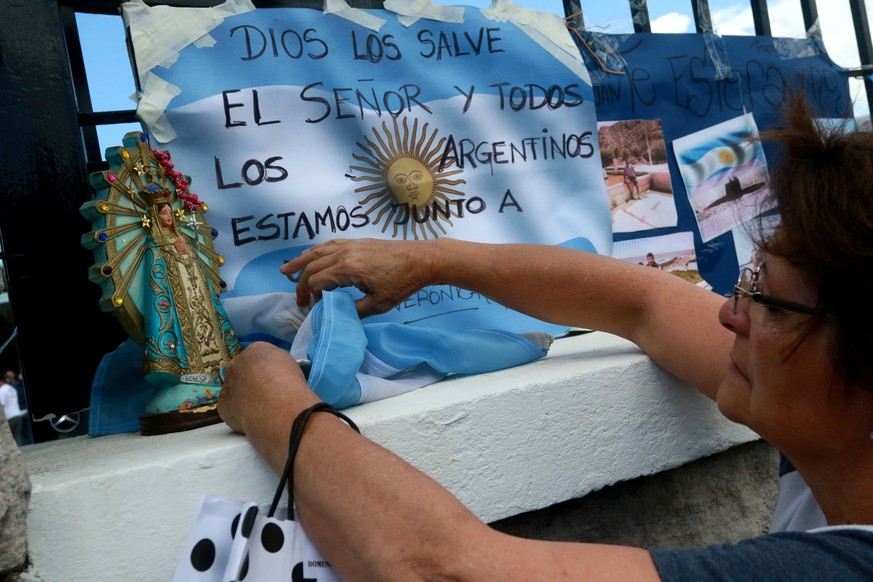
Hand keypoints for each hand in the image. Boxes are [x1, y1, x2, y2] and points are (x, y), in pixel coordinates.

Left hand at [217, 342, 316, 434]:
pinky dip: (239, 413)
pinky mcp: (222, 404)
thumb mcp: (289, 364)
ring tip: (260, 410)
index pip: (257, 358)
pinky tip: (252, 418)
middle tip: (265, 395)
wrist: (277, 404)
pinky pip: (230, 408)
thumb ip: (276, 365)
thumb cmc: (289, 382)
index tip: (273, 381)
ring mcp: (227, 384)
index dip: (265, 371)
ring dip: (243, 397)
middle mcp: (237, 363)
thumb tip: (274, 374)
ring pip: (234, 390)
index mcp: (256, 350)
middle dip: (250, 382)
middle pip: (242, 371)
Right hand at [280, 238, 436, 317]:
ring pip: (318, 252)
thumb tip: (339, 314)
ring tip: (286, 270)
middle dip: (301, 283)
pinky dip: (317, 251)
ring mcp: (350, 245)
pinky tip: (312, 255)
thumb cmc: (402, 283)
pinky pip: (330, 244)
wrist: (421, 259)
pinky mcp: (358, 242)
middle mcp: (344, 253)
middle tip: (297, 299)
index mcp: (347, 269)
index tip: (314, 309)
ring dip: (301, 261)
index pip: (316, 282)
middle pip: (313, 267)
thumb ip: (355, 310)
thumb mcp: (379, 304)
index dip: (310, 297)